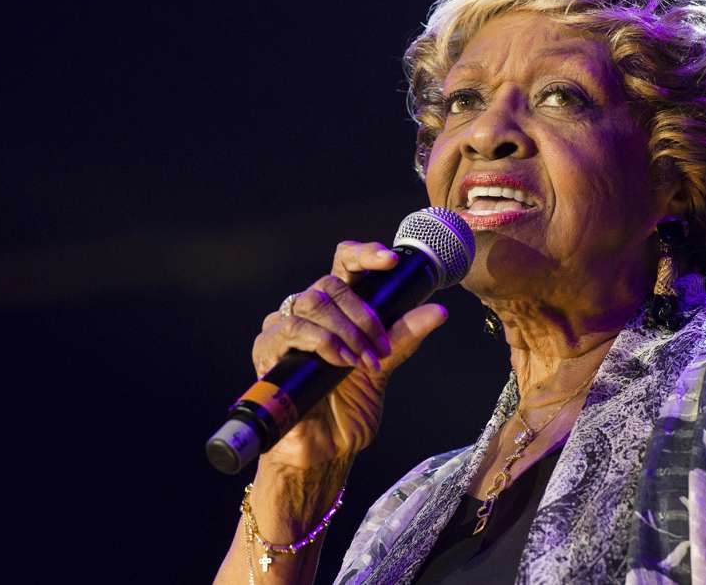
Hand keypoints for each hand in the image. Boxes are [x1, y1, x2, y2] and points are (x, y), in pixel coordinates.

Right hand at [251, 241, 447, 468]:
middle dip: (361, 314)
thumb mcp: (383, 368)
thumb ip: (403, 337)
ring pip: (310, 303)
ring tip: (361, 360)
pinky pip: (289, 328)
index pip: (344, 266)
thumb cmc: (348, 410)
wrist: (325, 450)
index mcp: (337, 311)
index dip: (364, 254)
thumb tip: (438, 310)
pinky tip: (338, 361)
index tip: (391, 260)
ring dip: (344, 331)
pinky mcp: (267, 350)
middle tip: (378, 347)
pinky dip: (321, 342)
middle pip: (328, 284)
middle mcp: (309, 314)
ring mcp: (285, 329)